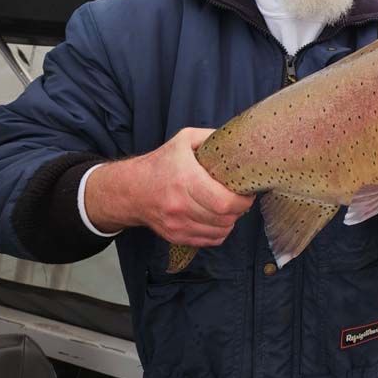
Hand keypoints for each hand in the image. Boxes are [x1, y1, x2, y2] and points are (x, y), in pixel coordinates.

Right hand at [85, 127, 254, 245]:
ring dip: (230, 221)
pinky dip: (219, 232)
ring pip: (220, 232)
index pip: (224, 202)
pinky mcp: (176, 236)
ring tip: (229, 208)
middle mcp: (180, 205)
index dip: (242, 200)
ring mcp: (177, 224)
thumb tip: (237, 139)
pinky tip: (217, 218)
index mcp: (185, 180)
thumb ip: (211, 136)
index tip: (246, 192)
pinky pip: (209, 241)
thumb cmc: (161, 163)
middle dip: (239, 210)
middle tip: (240, 199)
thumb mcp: (184, 140)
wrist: (130, 190)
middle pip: (224, 219)